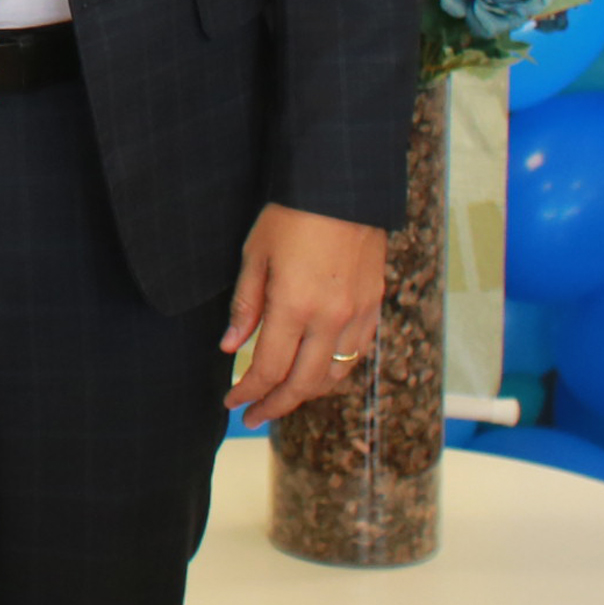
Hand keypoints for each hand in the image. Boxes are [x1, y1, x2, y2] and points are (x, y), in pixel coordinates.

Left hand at [223, 203, 389, 427]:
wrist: (343, 188)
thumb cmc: (291, 216)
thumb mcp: (254, 256)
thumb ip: (245, 307)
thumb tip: (229, 348)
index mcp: (295, 307)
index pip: (268, 369)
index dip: (248, 392)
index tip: (232, 401)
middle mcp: (331, 319)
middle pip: (303, 384)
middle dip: (275, 405)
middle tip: (253, 416)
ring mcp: (358, 315)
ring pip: (335, 375)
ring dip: (306, 394)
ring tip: (282, 399)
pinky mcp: (374, 306)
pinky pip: (356, 355)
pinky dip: (335, 373)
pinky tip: (316, 374)